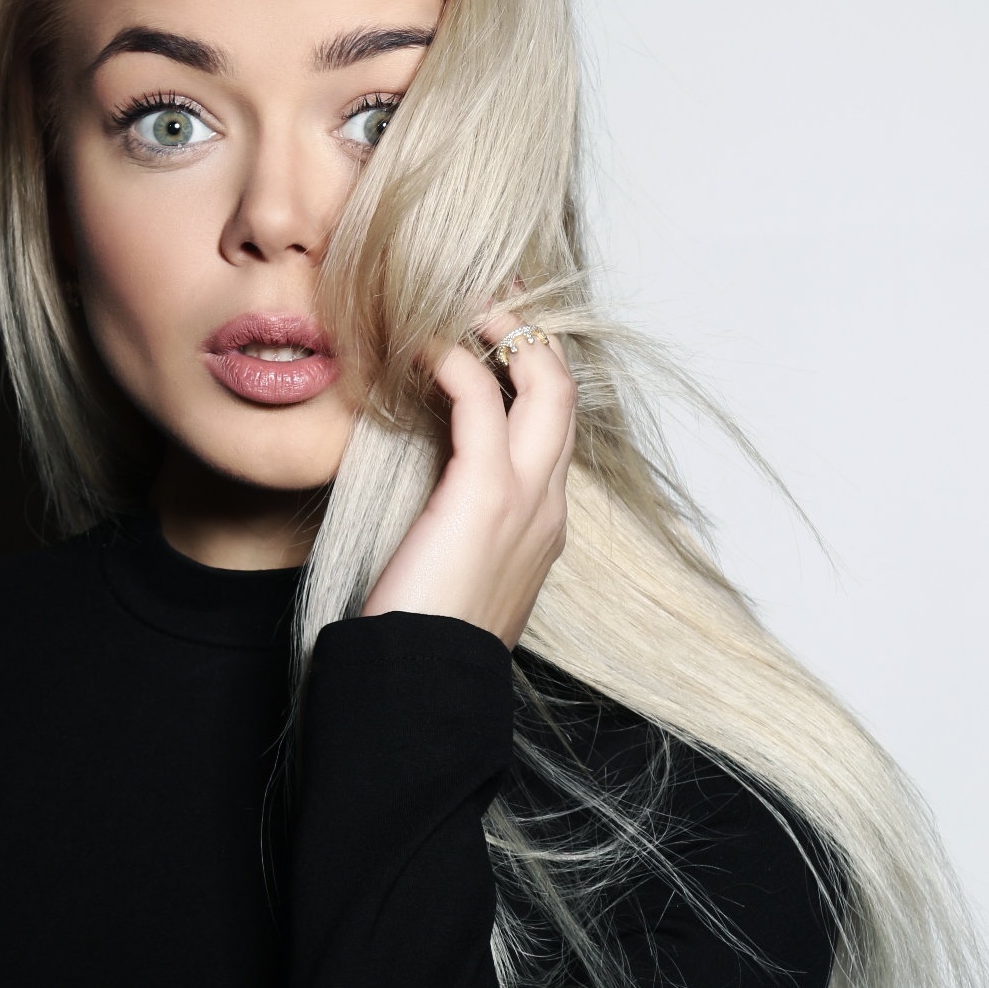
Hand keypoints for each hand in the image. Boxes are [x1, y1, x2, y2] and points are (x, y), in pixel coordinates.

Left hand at [361, 310, 575, 647]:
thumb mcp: (454, 578)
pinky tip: (423, 348)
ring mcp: (526, 498)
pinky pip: (480, 399)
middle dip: (532, 337)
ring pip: (544, 385)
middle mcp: (548, 507)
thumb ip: (457, 533)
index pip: (552, 431)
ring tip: (463, 304)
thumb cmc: (425, 640)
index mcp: (544, 527)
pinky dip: (456, 361)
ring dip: (505, 333)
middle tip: (490, 299)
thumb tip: (429, 510)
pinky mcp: (484, 492)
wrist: (425, 688)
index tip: (489, 342)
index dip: (527, 378)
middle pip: (565, 394)